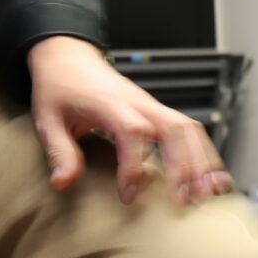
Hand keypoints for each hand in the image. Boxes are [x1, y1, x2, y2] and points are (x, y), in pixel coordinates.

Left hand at [28, 36, 232, 205]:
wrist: (68, 58)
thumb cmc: (59, 88)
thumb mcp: (47, 119)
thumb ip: (59, 151)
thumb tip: (64, 182)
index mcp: (110, 103)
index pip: (132, 132)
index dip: (134, 166)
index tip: (128, 195)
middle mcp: (138, 103)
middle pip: (174, 128)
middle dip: (184, 165)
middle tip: (184, 200)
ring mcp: (152, 106)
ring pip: (189, 129)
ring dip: (202, 160)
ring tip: (208, 194)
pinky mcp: (158, 112)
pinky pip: (189, 130)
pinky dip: (203, 153)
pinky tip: (210, 179)